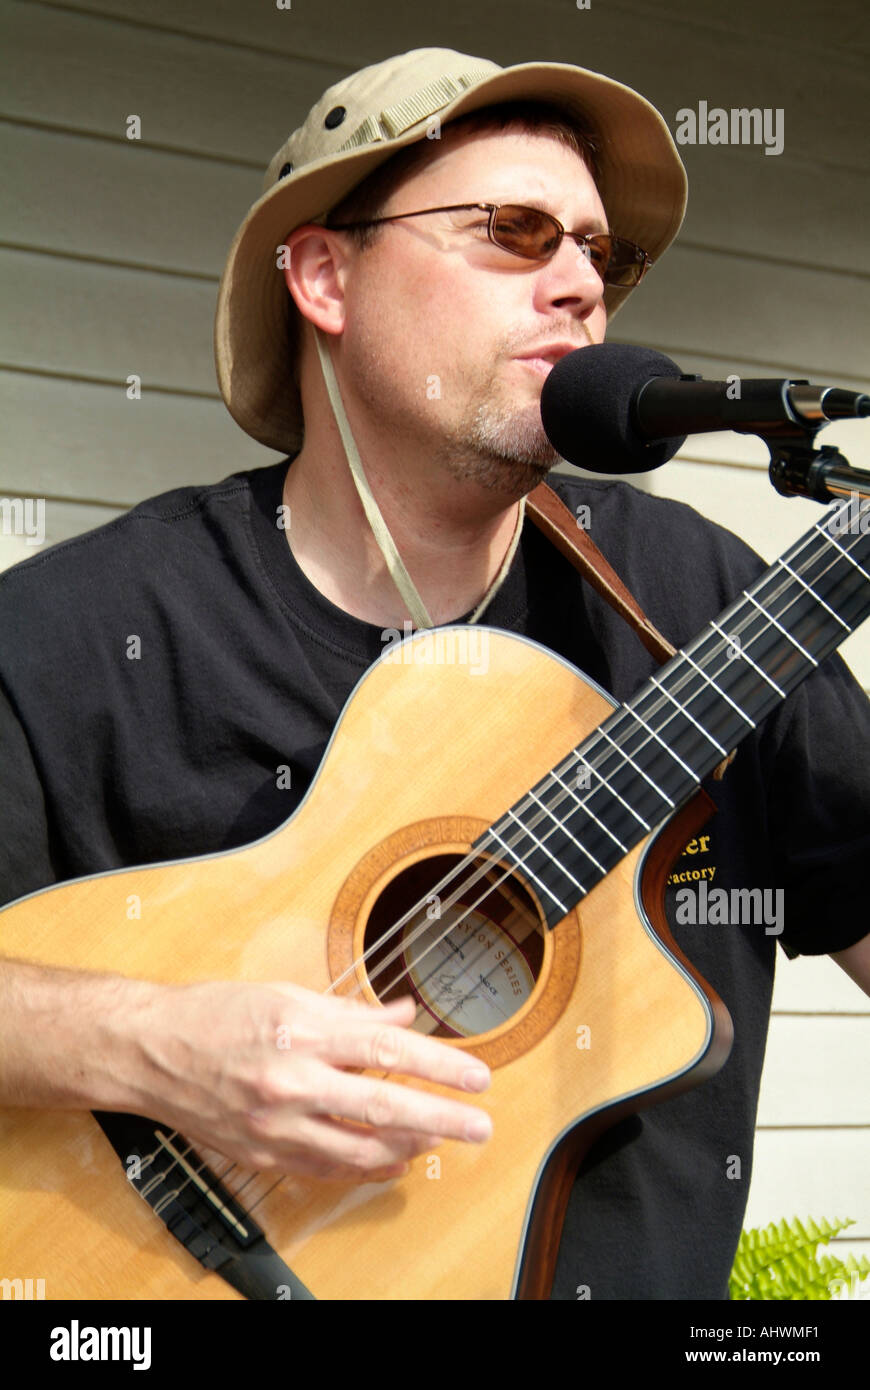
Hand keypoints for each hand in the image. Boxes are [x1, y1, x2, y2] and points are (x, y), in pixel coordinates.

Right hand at [129, 979, 491, 1179]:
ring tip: (439, 1138)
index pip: (388, 1049)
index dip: (439, 1064)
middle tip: (479, 1124)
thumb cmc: (215, 1014)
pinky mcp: (264, 1154)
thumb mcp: (287, 995)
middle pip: (384, 1105)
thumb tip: (403, 1012)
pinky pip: (326, 1169)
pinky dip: (365, 1166)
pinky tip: (391, 1159)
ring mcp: (277, 1124)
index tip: (477, 1075)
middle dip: (441, 1117)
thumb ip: (351, 1011)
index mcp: (302, 1031)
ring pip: (359, 1149)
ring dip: (408, 1145)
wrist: (150, 1051)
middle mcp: (292, 1080)